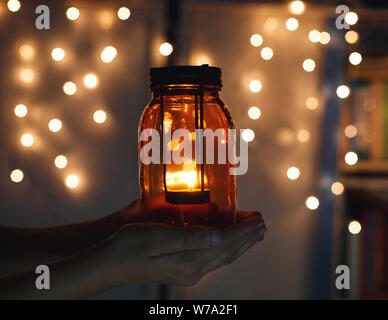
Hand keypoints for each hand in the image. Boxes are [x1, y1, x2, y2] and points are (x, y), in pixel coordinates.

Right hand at [104, 211, 265, 286]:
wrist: (110, 263)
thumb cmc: (130, 245)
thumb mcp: (158, 237)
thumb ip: (190, 237)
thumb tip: (218, 235)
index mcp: (190, 261)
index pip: (225, 243)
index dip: (244, 231)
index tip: (259, 220)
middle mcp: (193, 270)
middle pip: (227, 252)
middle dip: (247, 238)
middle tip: (262, 224)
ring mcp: (188, 272)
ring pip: (221, 256)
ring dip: (239, 244)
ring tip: (252, 233)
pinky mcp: (182, 269)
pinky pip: (212, 258)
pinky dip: (224, 248)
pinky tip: (226, 242)